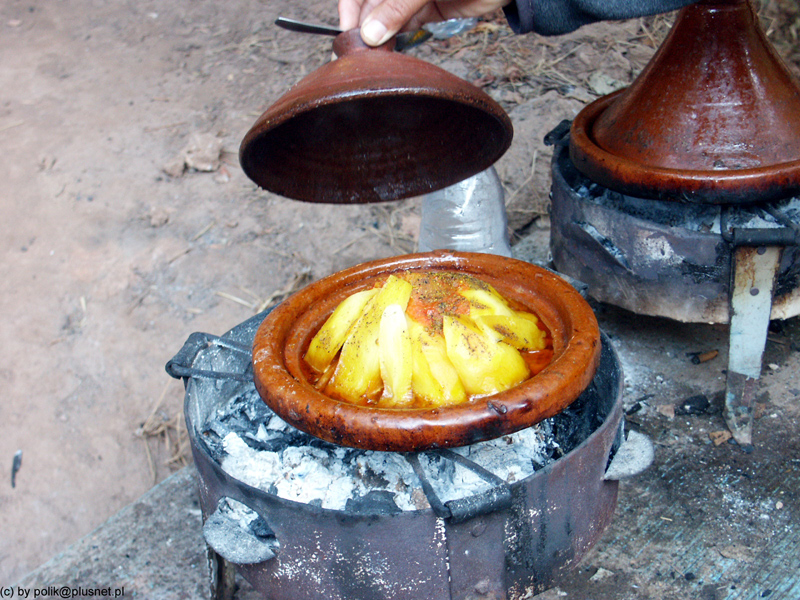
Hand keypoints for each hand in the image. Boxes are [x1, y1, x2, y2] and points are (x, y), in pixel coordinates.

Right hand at [339, 0, 511, 45]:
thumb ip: (398, 6)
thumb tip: (370, 33)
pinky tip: (391, 54)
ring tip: (375, 60)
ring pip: (385, 19)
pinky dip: (397, 41)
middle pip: (370, 6)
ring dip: (379, 39)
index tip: (349, 37)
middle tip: (362, 57)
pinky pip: (404, 27)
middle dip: (365, 29)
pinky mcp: (428, 11)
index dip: (350, 11)